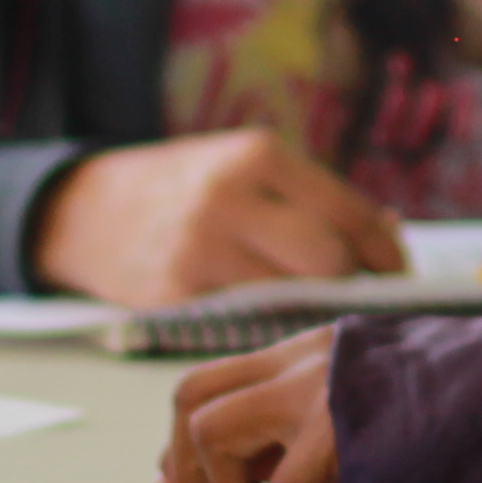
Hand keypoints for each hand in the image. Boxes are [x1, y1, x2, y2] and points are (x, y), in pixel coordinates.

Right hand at [32, 130, 401, 303]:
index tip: (398, 276)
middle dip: (355, 286)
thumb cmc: (182, 189)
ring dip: (316, 313)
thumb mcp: (241, 167)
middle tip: (364, 301)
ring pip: (293, 297)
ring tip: (325, 316)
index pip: (349, 212)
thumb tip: (388, 231)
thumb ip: (308, 197)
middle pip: (330, 259)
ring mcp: (201, 248)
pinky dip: (271, 327)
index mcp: (258, 156)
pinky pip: (249, 321)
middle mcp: (231, 196)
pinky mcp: (177, 295)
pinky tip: (276, 325)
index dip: (386, 253)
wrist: (83, 211)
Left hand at [154, 334, 338, 482]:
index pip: (206, 385)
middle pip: (190, 395)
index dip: (178, 447)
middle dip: (187, 468)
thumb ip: (273, 449)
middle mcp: (304, 357)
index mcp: (304, 353)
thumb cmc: (425, 435)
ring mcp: (320, 384)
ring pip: (213, 432)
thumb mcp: (344, 432)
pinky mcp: (343, 427)